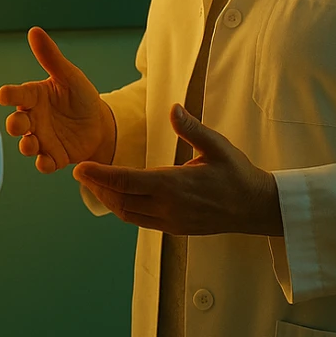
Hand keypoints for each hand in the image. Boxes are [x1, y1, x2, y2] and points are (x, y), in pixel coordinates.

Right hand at [0, 27, 116, 173]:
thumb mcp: (69, 76)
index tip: (4, 94)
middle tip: (20, 123)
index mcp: (34, 97)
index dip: (9, 95)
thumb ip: (51, 58)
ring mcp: (42, 139)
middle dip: (15, 124)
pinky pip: (44, 163)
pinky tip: (48, 162)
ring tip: (30, 144)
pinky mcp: (54, 156)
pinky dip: (44, 164)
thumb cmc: (80, 96)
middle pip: (16, 123)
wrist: (100, 123)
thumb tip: (34, 31)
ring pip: (27, 145)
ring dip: (26, 146)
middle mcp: (33, 119)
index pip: (16, 95)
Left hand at [72, 103, 282, 236]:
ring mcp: (171, 221)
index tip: (80, 168)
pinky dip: (124, 208)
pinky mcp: (174, 228)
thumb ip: (192, 128)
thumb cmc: (237, 174)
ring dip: (109, 200)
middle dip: (98, 187)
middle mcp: (168, 207)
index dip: (100, 175)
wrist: (255, 208)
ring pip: (128, 214)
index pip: (127, 181)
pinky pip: (140, 221)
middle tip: (82, 173)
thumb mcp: (218, 146)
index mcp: (174, 186)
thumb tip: (173, 108)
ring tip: (95, 184)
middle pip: (120, 201)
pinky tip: (121, 196)